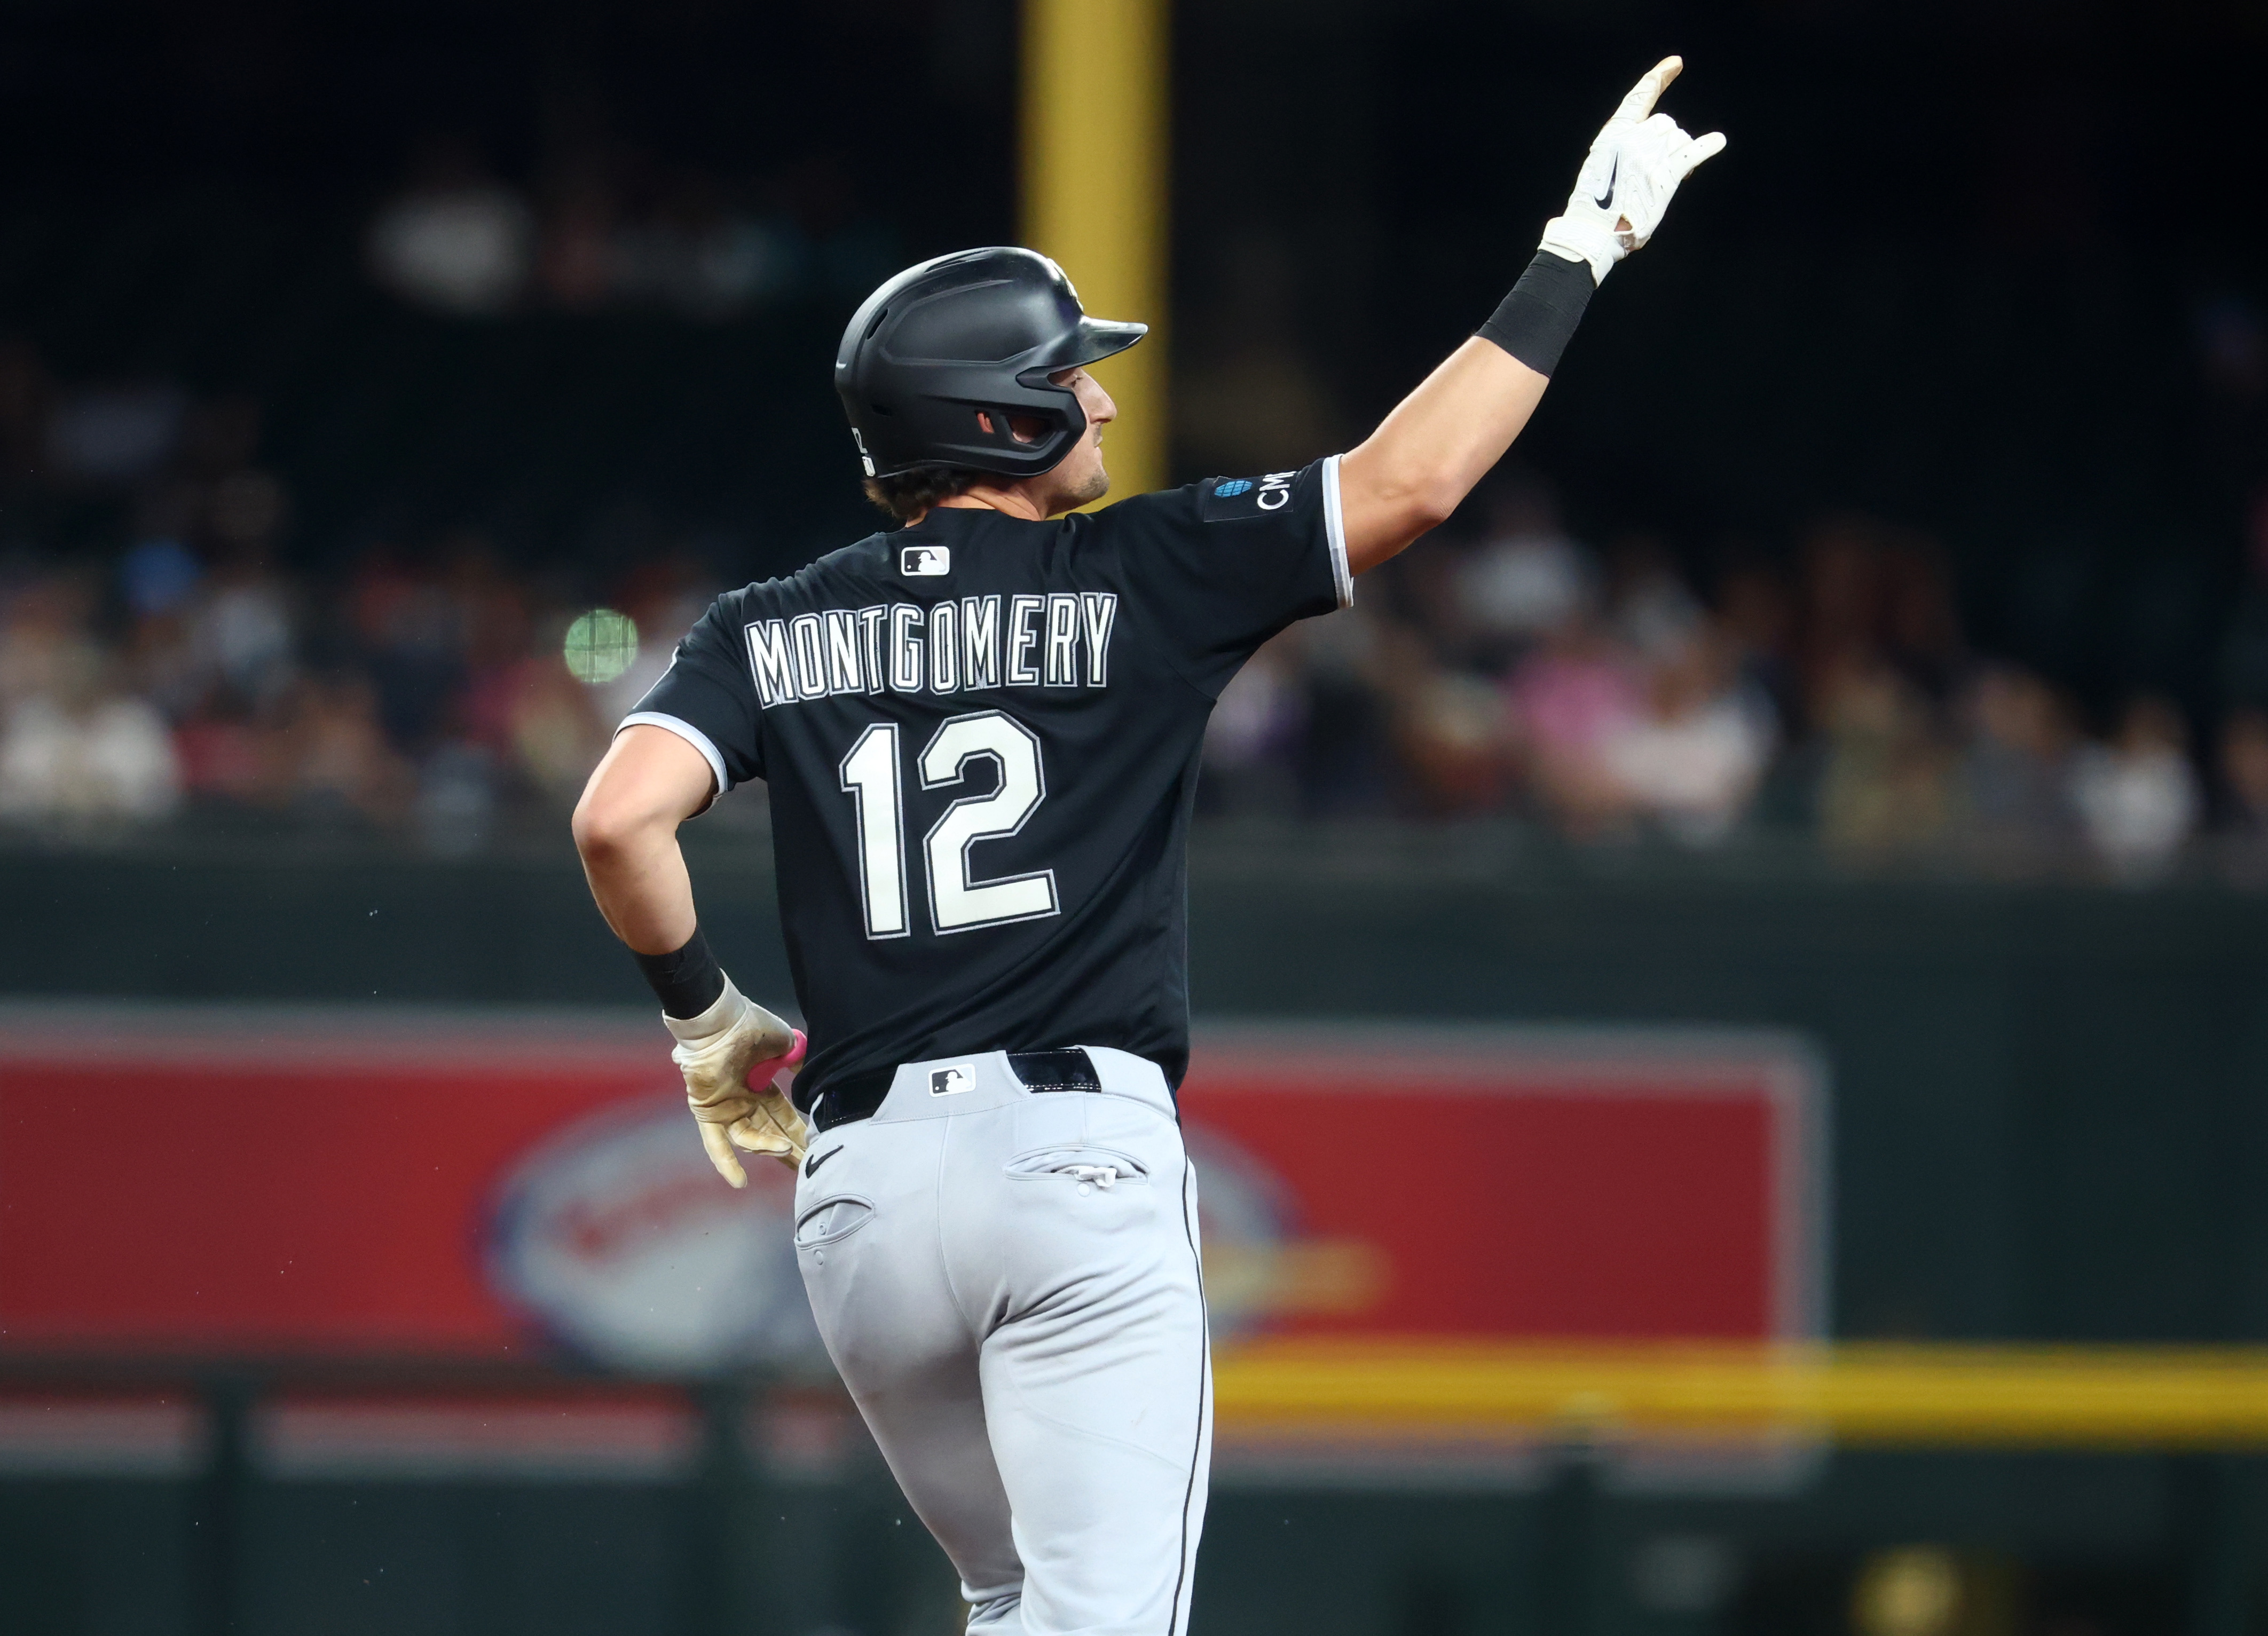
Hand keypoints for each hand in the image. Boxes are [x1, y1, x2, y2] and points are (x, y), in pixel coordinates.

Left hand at [663, 979, 809, 1186]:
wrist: (721, 1022)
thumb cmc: (751, 1027)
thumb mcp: (783, 1044)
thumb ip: (796, 1060)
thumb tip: (808, 1073)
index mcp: (760, 1085)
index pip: (782, 1115)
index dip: (797, 1131)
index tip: (813, 1146)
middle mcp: (743, 1100)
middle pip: (768, 1132)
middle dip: (787, 1150)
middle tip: (806, 1166)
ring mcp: (725, 1108)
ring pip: (748, 1138)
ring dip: (768, 1147)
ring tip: (787, 1150)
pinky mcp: (707, 1112)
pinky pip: (715, 1142)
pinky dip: (726, 1162)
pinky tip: (739, 1183)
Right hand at [1541, 56, 1725, 284]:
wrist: (1592, 233)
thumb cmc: (1594, 208)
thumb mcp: (1600, 167)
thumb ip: (1623, 152)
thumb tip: (1653, 152)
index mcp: (1612, 135)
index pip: (1639, 98)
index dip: (1658, 78)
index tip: (1675, 64)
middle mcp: (1632, 139)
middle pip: (1664, 124)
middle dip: (1666, 142)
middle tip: (1659, 167)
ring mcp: (1649, 157)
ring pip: (1678, 140)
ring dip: (1678, 154)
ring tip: (1667, 178)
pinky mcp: (1664, 177)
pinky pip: (1692, 154)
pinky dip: (1708, 146)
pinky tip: (1718, 142)